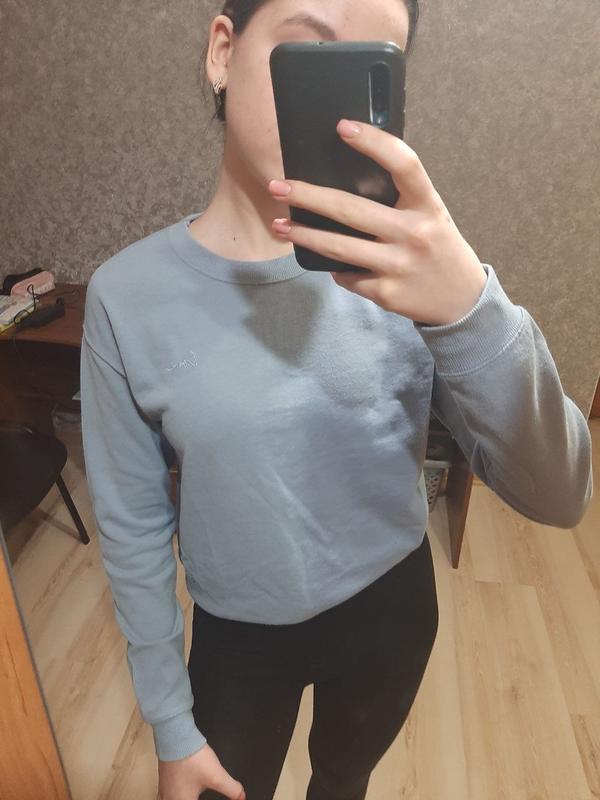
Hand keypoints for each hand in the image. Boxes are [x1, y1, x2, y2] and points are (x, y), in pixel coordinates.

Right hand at [157, 743, 245, 799]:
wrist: (176, 737)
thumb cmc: (191, 756)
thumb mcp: (217, 775)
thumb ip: (231, 788)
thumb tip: (241, 796)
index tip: (206, 797)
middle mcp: (170, 798)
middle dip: (190, 798)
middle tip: (198, 795)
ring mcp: (164, 789)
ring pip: (170, 799)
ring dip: (180, 797)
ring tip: (188, 794)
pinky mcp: (163, 779)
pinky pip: (165, 795)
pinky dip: (173, 795)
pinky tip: (178, 790)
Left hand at [267, 118, 486, 325]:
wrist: (462, 301)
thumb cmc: (438, 248)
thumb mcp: (431, 215)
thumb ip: (400, 199)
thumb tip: (345, 180)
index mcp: (428, 205)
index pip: (404, 164)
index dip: (374, 142)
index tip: (342, 127)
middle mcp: (415, 233)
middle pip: (351, 210)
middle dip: (308, 197)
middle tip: (277, 186)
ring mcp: (399, 265)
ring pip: (339, 248)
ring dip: (304, 236)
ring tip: (279, 226)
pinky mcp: (387, 293)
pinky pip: (348, 277)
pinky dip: (336, 269)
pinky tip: (328, 262)